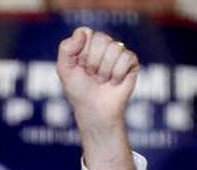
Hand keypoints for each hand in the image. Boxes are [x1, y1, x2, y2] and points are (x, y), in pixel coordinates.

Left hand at [57, 27, 138, 169]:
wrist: (94, 110)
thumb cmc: (78, 90)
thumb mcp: (64, 70)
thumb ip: (66, 48)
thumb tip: (83, 33)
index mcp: (86, 42)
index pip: (85, 33)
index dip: (81, 52)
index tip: (79, 66)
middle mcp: (103, 44)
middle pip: (101, 39)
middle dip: (93, 62)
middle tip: (91, 75)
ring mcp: (118, 52)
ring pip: (115, 48)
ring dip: (104, 70)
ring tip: (102, 80)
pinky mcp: (131, 61)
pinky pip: (126, 58)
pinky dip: (117, 74)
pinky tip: (114, 82)